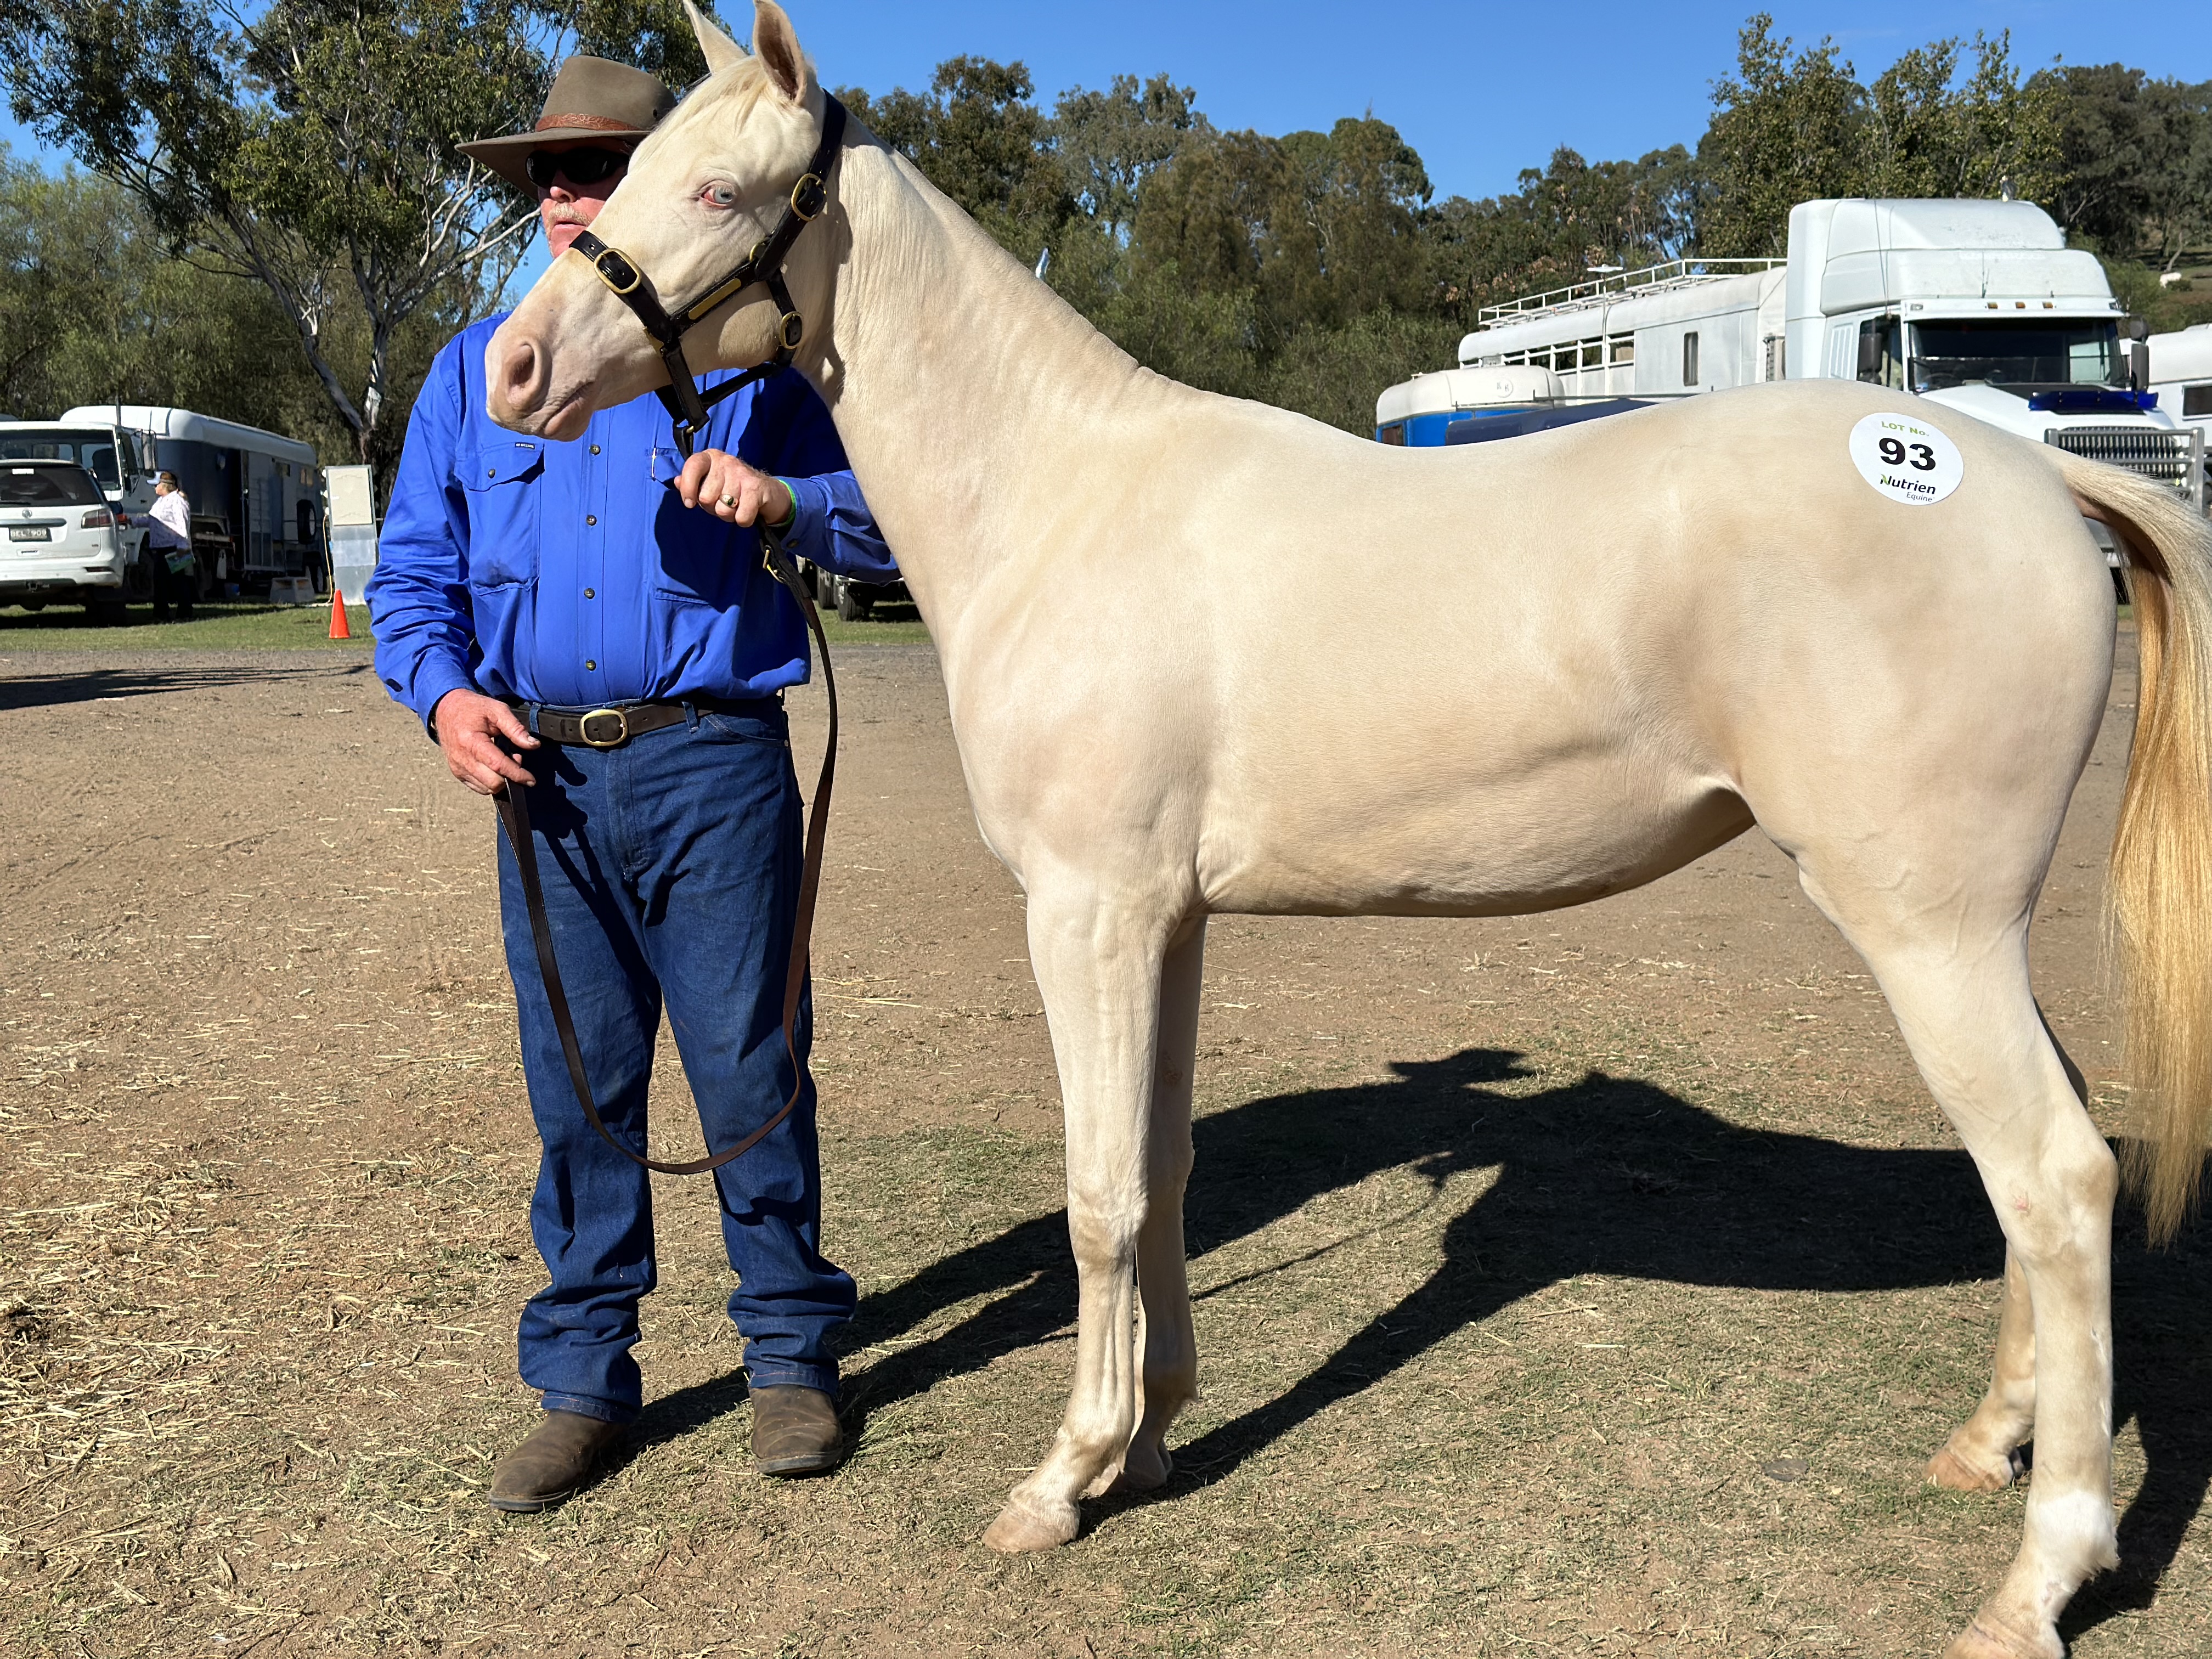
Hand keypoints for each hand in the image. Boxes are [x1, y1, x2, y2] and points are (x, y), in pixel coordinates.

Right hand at [433, 688, 537, 795]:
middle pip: (493, 783)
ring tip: (502, 760)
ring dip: (500, 780)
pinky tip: (493, 767)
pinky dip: (490, 782)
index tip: (531, 780)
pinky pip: (478, 787)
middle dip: (509, 776)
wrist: (446, 709)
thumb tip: (534, 745)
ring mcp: (458, 768)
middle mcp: (462, 758)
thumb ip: (516, 728)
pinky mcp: (457, 772)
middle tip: (514, 759)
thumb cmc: (472, 708)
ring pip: (487, 788)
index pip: (498, 766)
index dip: (517, 774)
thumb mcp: (497, 710)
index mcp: (472, 742)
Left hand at [677, 449, 793, 527]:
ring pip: (723, 509)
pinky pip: (741, 516)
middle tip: (723, 503)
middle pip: (706, 497)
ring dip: (729, 515)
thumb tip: (676, 482)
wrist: (768, 492)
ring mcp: (742, 473)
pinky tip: (748, 511)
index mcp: (711, 458)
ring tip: (736, 507)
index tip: (689, 503)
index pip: (692, 467)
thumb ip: (691, 483)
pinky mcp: (757, 487)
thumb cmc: (733, 489)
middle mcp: (726, 461)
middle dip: (713, 508)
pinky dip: (743, 520)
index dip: (687, 489)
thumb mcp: (709, 484)